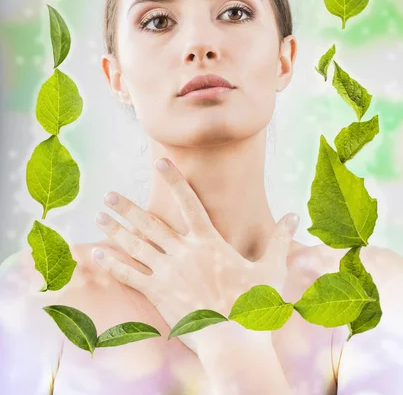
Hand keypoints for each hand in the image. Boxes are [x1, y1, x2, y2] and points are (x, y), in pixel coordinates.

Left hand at [92, 157, 299, 354]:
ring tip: (99, 216)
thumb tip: (295, 216)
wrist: (234, 339)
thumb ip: (280, 239)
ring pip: (136, 245)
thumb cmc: (254, 305)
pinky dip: (112, 263)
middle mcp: (184, 251)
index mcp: (209, 241)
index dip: (174, 179)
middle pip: (150, 222)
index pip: (189, 201)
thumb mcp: (272, 268)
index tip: (160, 162)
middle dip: (128, 207)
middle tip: (109, 195)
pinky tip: (96, 253)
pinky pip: (130, 275)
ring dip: (115, 229)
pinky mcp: (158, 293)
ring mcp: (168, 271)